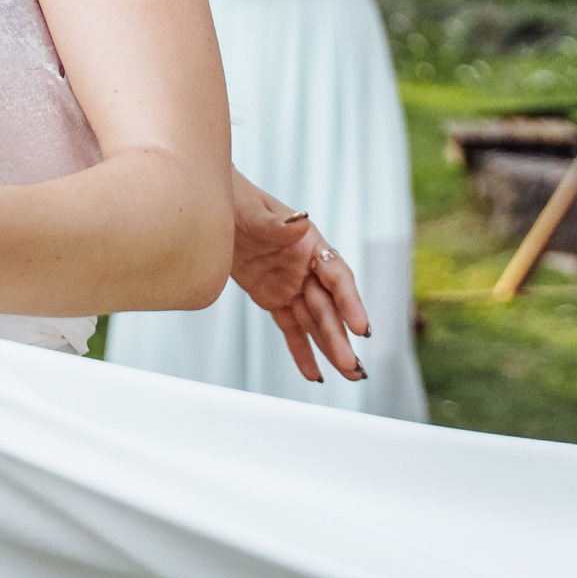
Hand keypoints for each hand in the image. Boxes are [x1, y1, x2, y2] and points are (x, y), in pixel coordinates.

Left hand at [229, 178, 369, 382]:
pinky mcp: (273, 298)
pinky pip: (290, 328)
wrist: (215, 209)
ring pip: (315, 322)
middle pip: (328, 307)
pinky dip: (301, 351)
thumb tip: (301, 220)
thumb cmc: (240, 202)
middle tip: (353, 366)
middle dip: (341, 338)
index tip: (361, 326)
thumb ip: (280, 223)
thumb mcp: (256, 212)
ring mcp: (291, 285)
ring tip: (350, 375)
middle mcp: (306, 269)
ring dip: (331, 348)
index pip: (337, 277)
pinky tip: (314, 374)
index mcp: (311, 245)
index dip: (351, 302)